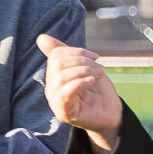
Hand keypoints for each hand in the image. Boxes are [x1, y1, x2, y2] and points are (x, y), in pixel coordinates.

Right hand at [39, 33, 123, 152]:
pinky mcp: (65, 112)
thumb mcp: (83, 68)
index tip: (95, 57)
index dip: (76, 51)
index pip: (56, 55)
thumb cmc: (97, 92)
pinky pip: (64, 94)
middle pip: (57, 64)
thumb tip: (41, 38)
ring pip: (61, 77)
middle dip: (82, 61)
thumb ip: (65, 54)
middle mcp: (51, 88)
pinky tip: (92, 81)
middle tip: (99, 68)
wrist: (110, 115)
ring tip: (99, 75)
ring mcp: (56, 101)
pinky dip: (79, 83)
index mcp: (54, 76)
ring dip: (85, 71)